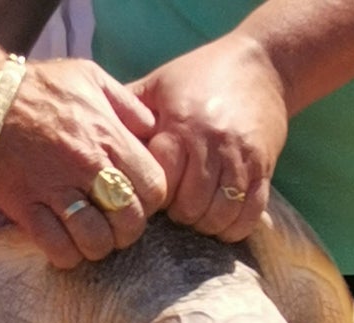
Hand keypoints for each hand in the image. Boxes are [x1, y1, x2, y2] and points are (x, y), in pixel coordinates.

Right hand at [0, 58, 167, 268]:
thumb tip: (152, 130)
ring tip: (89, 239)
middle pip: (129, 220)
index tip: (136, 200)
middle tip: (115, 227)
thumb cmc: (37, 87)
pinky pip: (56, 247)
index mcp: (109, 136)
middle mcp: (87, 166)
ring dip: (97, 246)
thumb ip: (127, 104)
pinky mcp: (26, 207)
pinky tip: (64, 245)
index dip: (151, 202)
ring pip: (95, 239)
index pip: (154, 188)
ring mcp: (55, 190)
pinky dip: (66, 254)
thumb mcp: (91, 78)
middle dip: (127, 231)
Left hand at [129, 33, 288, 241]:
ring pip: (218, 215)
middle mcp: (212, 144)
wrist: (262, 64)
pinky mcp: (264, 169)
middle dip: (175, 217)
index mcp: (181, 125)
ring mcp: (241, 158)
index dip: (148, 197)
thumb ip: (125, 112)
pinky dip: (232, 227)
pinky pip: (249, 214)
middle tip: (170, 211)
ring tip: (193, 215)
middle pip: (188, 206)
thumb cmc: (198, 76)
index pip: (159, 182)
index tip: (145, 195)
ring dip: (203, 225)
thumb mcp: (157, 86)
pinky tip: (218, 221)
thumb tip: (88, 137)